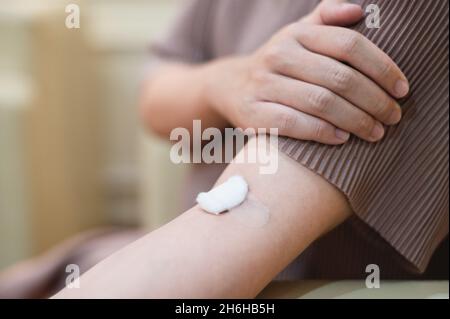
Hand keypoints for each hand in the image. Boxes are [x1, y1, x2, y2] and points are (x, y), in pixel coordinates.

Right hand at [205, 0, 408, 143]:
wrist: (231, 87)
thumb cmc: (279, 64)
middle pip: (338, 78)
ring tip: (376, 132)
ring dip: (355, 121)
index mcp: (296, 33)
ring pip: (320, 103)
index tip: (401, 89)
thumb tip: (359, 9)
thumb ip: (327, 19)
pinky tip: (343, 139)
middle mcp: (278, 55)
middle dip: (373, 101)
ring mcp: (264, 85)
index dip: (382, 67)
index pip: (349, 45)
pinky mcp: (254, 113)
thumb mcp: (297, 34)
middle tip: (393, 117)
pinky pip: (295, 124)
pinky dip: (323, 133)